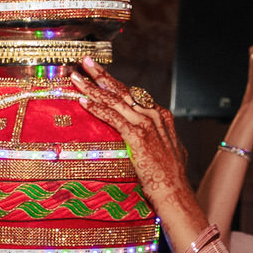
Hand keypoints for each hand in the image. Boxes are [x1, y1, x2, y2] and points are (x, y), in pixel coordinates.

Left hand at [67, 59, 191, 212]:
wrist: (175, 191)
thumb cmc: (169, 178)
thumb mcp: (166, 152)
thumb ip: (156, 141)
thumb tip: (149, 141)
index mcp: (160, 116)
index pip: (133, 95)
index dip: (115, 84)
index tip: (101, 76)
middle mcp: (153, 115)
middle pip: (122, 90)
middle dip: (102, 74)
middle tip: (86, 61)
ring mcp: (146, 124)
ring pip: (114, 100)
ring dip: (92, 87)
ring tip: (76, 77)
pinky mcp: (137, 136)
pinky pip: (112, 118)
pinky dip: (97, 108)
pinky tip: (83, 101)